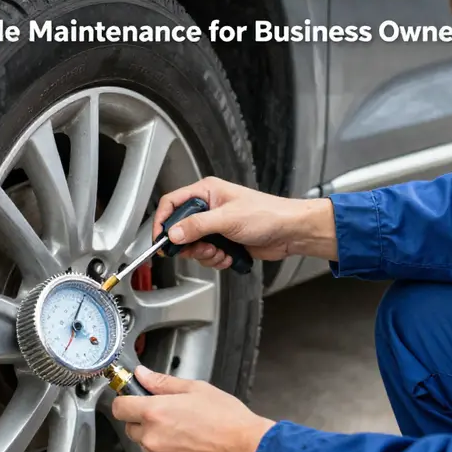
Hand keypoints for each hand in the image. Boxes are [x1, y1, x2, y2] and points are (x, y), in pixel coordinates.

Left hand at [111, 365, 275, 451]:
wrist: (248, 451)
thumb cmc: (227, 419)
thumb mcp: (196, 389)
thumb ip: (162, 382)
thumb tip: (142, 374)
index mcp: (155, 412)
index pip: (120, 407)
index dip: (126, 402)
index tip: (134, 400)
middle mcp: (153, 438)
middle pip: (131, 428)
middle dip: (144, 422)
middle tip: (169, 416)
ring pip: (147, 448)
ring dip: (158, 441)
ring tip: (185, 434)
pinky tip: (190, 450)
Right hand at [152, 176, 337, 267]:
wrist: (291, 232)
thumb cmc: (268, 214)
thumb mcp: (227, 219)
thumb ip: (197, 226)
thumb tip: (174, 233)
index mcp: (207, 192)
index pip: (172, 203)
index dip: (162, 221)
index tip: (160, 239)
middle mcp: (209, 207)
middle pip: (180, 228)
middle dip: (188, 244)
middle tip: (197, 249)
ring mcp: (216, 226)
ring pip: (194, 245)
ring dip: (204, 254)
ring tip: (219, 252)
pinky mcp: (224, 241)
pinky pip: (207, 255)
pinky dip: (215, 260)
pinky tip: (228, 256)